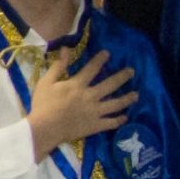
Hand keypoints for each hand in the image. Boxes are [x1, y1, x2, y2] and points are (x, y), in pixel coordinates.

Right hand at [25, 50, 139, 158]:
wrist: (44, 129)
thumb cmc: (43, 105)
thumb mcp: (46, 82)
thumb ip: (58, 66)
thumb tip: (66, 49)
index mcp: (78, 85)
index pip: (92, 68)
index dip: (100, 59)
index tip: (108, 53)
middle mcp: (90, 96)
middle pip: (110, 85)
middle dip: (122, 77)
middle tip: (131, 71)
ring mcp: (95, 112)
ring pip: (116, 104)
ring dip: (127, 99)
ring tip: (136, 95)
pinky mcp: (96, 125)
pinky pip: (111, 122)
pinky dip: (120, 120)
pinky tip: (125, 117)